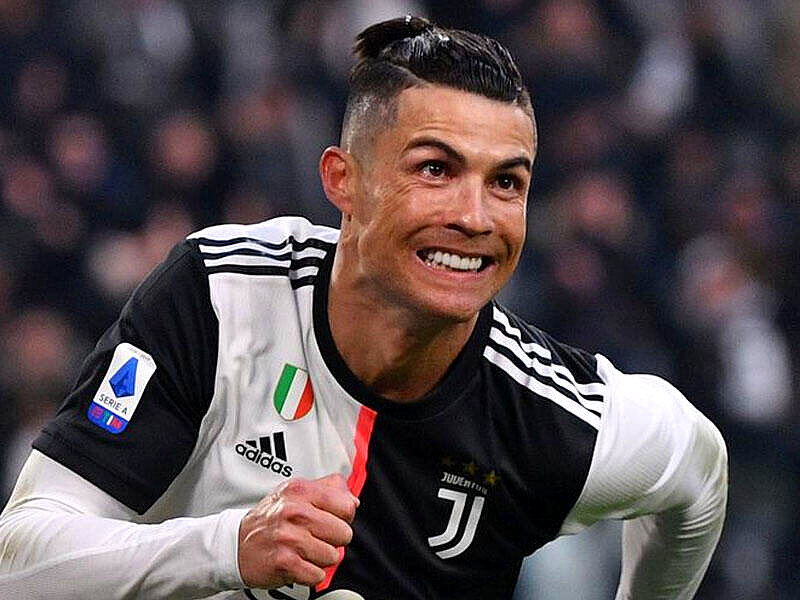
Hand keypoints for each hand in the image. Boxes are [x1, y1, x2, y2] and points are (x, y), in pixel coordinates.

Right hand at [237, 474, 358, 588]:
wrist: (236, 544)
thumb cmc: (270, 520)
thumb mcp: (296, 493)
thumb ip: (328, 489)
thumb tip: (353, 500)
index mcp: (300, 491)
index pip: (346, 505)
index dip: (343, 517)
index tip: (332, 520)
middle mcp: (294, 511)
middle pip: (343, 533)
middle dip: (333, 540)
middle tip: (316, 538)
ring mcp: (289, 537)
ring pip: (333, 556)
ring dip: (321, 558)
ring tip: (304, 551)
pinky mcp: (284, 562)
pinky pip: (318, 574)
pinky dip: (311, 574)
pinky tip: (298, 563)